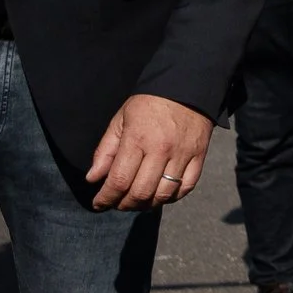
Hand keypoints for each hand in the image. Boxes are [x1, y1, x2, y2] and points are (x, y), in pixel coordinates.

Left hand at [85, 94, 212, 210]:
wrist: (187, 87)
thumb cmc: (148, 104)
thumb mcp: (120, 121)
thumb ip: (105, 151)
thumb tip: (93, 178)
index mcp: (137, 139)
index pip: (119, 180)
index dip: (106, 198)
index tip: (99, 204)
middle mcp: (161, 150)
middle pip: (141, 192)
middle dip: (124, 205)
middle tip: (117, 204)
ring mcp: (182, 154)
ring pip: (164, 194)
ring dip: (147, 205)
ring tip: (138, 202)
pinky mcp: (199, 156)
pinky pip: (187, 186)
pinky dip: (172, 197)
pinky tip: (161, 195)